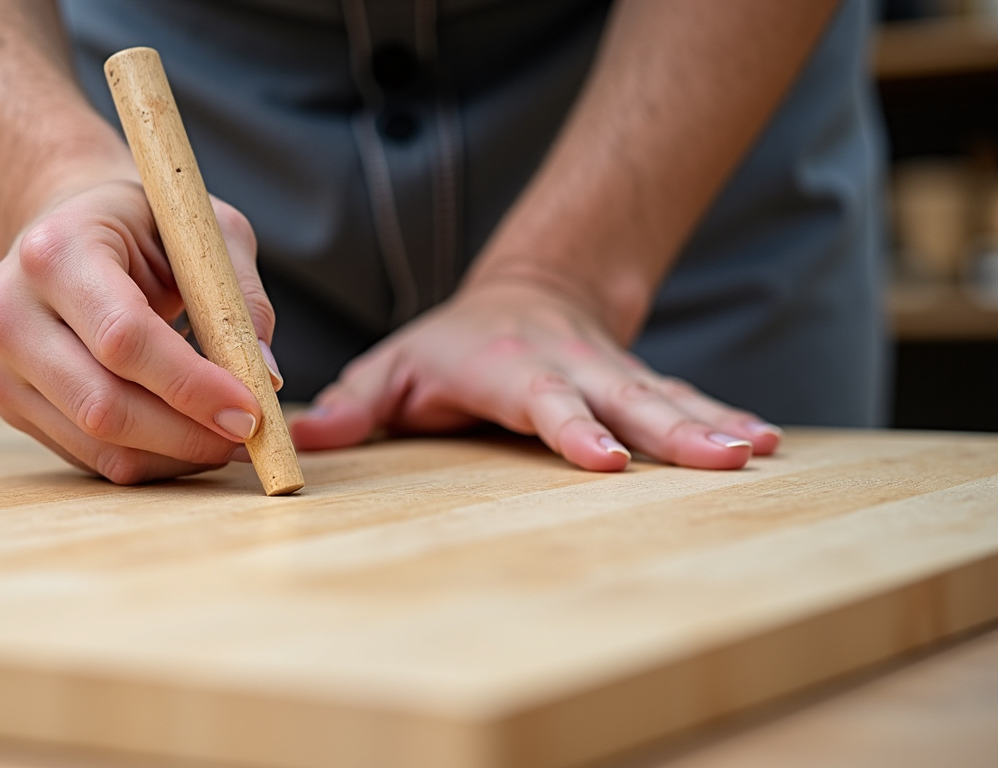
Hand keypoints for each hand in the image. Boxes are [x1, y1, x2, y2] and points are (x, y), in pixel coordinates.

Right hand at [0, 180, 280, 483]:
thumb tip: (265, 374)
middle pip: (103, 405)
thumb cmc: (142, 225)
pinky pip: (88, 455)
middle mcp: (9, 309)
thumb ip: (240, 296)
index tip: (251, 412)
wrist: (63, 227)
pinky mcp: (7, 401)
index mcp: (56, 250)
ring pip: (97, 442)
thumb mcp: (201, 230)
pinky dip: (148, 459)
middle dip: (188, 434)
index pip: (124, 338)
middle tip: (248, 438)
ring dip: (174, 455)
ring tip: (225, 441)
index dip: (192, 385)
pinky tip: (185, 439)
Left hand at [290, 281, 779, 469]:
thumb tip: (303, 442)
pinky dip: (726, 417)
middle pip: (625, 400)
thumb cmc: (452, 343)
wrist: (529, 291)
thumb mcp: (395, 364)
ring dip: (712, 424)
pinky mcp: (640, 384)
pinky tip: (767, 444)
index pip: (544, 401)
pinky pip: (686, 400)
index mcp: (507, 370)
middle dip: (673, 430)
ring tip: (757, 451)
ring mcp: (612, 376)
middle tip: (723, 459)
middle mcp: (570, 370)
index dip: (573, 428)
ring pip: (666, 399)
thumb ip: (354, 403)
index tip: (606, 459)